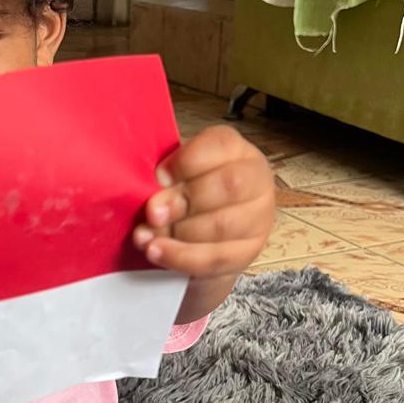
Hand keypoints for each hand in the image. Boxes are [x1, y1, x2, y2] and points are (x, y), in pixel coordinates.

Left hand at [133, 125, 274, 278]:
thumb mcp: (176, 174)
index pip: (221, 145)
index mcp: (236, 150)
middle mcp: (256, 180)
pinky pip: (215, 258)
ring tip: (145, 237)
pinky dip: (181, 257)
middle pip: (229, 186)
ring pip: (221, 226)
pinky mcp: (249, 253)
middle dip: (184, 201)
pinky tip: (157, 252)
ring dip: (177, 233)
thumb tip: (155, 195)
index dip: (186, 161)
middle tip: (152, 213)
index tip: (159, 177)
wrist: (199, 235)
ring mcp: (258, 218)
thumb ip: (167, 178)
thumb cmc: (185, 193)